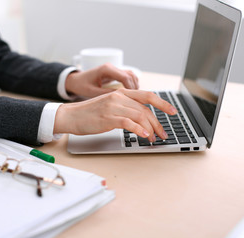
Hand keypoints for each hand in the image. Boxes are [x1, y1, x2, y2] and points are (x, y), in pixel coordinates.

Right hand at [54, 88, 177, 141]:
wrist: (71, 116)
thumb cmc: (89, 113)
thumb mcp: (109, 105)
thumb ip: (125, 107)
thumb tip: (143, 118)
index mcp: (121, 93)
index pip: (147, 95)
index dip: (163, 103)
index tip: (173, 111)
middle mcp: (119, 97)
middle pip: (146, 109)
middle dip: (158, 123)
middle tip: (162, 134)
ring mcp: (113, 107)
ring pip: (140, 116)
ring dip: (150, 129)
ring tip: (153, 138)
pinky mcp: (108, 118)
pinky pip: (128, 123)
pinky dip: (139, 129)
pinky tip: (144, 135)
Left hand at [65, 63, 138, 97]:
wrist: (75, 80)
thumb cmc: (81, 86)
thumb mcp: (92, 92)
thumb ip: (107, 95)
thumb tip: (121, 100)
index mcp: (106, 69)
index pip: (125, 77)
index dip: (131, 88)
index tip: (134, 98)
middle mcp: (111, 67)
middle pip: (130, 75)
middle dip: (135, 88)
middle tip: (137, 100)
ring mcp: (113, 69)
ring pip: (130, 75)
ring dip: (135, 86)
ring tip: (136, 98)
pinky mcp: (114, 73)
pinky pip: (127, 77)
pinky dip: (131, 85)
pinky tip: (131, 95)